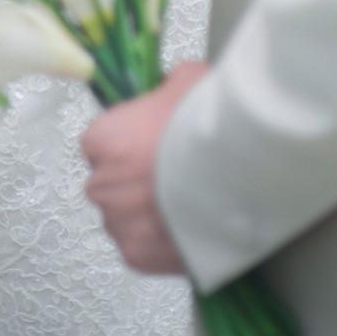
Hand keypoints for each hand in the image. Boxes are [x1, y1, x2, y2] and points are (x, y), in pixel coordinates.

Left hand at [82, 61, 208, 273]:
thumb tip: (168, 94)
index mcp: (103, 139)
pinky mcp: (139, 257)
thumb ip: (164, 89)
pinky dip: (159, 239)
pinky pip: (141, 246)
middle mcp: (101, 184)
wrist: (238, 171)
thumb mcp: (186, 79)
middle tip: (173, 171)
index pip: (99, 143)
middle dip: (134, 180)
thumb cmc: (206, 122)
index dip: (128, 142)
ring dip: (145, 211)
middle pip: (110, 182)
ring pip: (125, 217)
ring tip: (185, 199)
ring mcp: (119, 224)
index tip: (151, 142)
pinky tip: (186, 221)